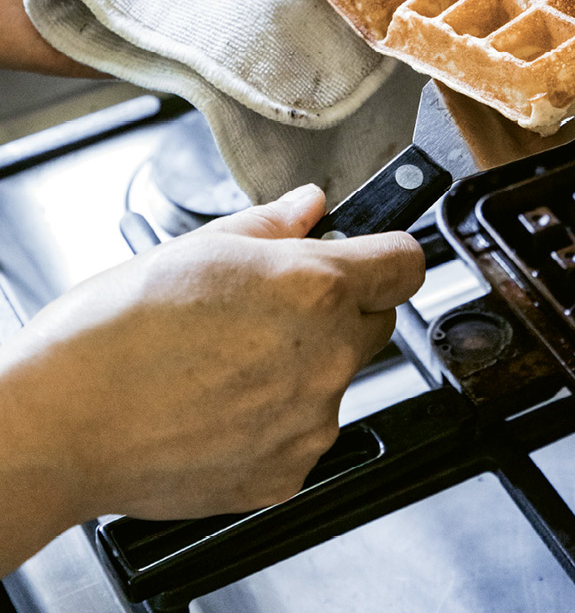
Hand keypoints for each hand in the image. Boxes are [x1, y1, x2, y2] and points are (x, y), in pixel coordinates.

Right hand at [0, 184, 424, 573]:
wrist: (61, 426)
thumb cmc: (113, 333)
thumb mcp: (197, 247)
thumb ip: (272, 225)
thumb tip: (310, 206)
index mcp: (314, 289)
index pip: (407, 262)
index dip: (386, 253)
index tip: (369, 255)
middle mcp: (327, 358)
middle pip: (376, 321)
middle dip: (341, 308)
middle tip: (271, 306)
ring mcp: (310, 423)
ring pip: (337, 378)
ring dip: (303, 365)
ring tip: (226, 358)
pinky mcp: (287, 473)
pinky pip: (304, 432)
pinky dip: (276, 418)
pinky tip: (219, 403)